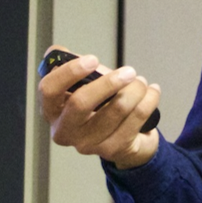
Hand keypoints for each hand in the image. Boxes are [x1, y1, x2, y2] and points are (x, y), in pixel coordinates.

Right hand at [38, 46, 160, 169]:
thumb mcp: (82, 81)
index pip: (49, 90)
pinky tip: (152, 92)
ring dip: (136, 89)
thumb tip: (58, 52)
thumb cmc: (99, 104)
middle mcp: (65, 130)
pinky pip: (136, 118)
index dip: (69, 72)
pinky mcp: (112, 149)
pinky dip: (149, 100)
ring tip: (141, 82)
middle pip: (80, 103)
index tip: (92, 59)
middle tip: (129, 71)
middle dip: (108, 83)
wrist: (124, 136)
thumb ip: (69, 64)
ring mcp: (88, 144)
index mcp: (52, 109)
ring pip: (116, 109)